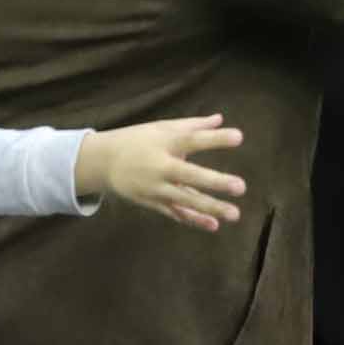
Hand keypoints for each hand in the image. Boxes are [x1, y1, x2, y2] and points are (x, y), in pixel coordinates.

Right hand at [74, 115, 246, 231]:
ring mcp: (156, 188)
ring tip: (235, 214)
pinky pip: (176, 213)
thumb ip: (193, 126)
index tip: (239, 137)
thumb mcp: (162, 128)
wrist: (103, 163)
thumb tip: (220, 119)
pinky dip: (194, 220)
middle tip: (240, 186)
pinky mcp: (153, 203)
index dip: (215, 139)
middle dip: (215, 182)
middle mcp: (161, 167)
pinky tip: (214, 225)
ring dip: (210, 208)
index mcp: (165, 143)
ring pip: (185, 200)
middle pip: (190, 175)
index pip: (193, 139)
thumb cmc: (138, 141)